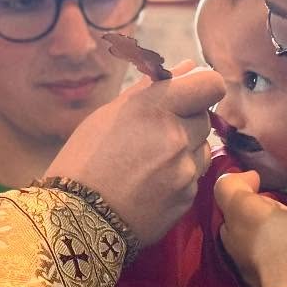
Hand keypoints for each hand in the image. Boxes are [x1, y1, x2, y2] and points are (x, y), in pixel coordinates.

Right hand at [46, 61, 224, 245]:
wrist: (75, 219)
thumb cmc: (83, 160)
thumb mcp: (108, 116)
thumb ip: (150, 90)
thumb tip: (187, 68)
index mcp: (155, 109)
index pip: (210, 84)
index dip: (203, 86)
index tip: (190, 93)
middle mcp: (176, 137)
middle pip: (204, 117)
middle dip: (186, 120)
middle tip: (155, 134)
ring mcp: (185, 171)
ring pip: (201, 149)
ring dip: (185, 150)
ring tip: (150, 163)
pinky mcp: (186, 199)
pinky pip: (192, 179)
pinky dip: (178, 178)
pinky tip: (149, 185)